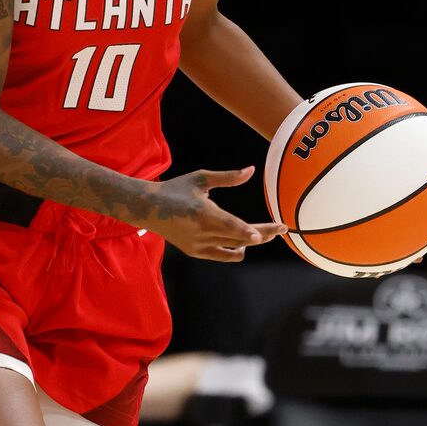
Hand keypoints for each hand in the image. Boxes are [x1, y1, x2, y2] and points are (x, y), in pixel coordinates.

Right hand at [142, 166, 285, 261]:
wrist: (147, 208)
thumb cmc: (176, 189)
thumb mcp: (200, 179)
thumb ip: (228, 178)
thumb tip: (251, 170)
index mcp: (204, 214)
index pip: (236, 227)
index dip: (256, 231)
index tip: (274, 230)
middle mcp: (202, 233)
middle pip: (241, 239)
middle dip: (263, 234)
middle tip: (280, 229)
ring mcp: (198, 245)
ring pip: (233, 249)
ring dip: (250, 242)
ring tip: (262, 234)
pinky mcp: (194, 252)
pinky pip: (221, 255)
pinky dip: (234, 250)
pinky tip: (242, 244)